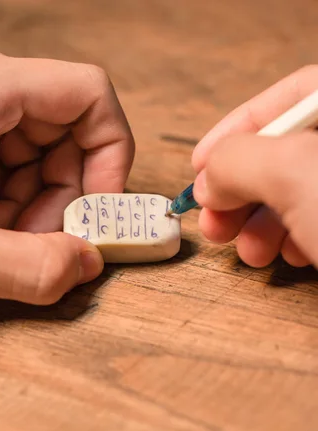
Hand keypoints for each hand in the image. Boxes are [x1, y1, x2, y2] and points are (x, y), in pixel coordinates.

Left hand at [0, 30, 133, 302]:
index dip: (111, 157)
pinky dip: (5, 200)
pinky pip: (4, 159)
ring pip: (35, 150)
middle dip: (63, 196)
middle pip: (63, 131)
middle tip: (40, 243)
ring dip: (32, 204)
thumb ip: (31, 269)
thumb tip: (86, 265)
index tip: (98, 211)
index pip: (91, 97)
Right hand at [191, 66, 317, 268]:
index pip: (284, 97)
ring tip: (247, 252)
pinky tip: (283, 257)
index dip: (234, 129)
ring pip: (291, 194)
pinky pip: (311, 221)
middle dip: (237, 190)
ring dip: (255, 225)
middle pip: (281, 152)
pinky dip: (287, 240)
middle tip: (211, 221)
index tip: (198, 166)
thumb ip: (238, 162)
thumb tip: (208, 182)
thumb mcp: (292, 173)